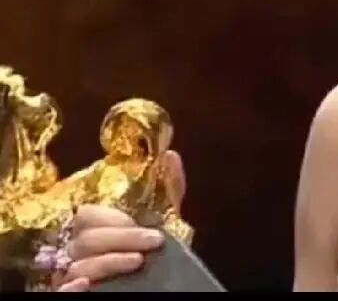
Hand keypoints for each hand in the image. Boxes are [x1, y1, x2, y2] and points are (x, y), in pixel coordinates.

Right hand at [53, 150, 186, 291]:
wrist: (159, 275)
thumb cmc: (152, 244)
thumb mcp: (162, 217)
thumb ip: (168, 188)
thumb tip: (171, 155)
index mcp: (92, 226)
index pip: (86, 215)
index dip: (112, 217)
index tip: (142, 223)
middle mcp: (76, 247)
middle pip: (85, 239)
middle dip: (120, 238)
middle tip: (154, 241)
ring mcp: (72, 272)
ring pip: (78, 265)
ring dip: (108, 262)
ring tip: (138, 261)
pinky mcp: (72, 291)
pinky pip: (62, 290)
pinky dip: (71, 288)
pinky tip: (85, 284)